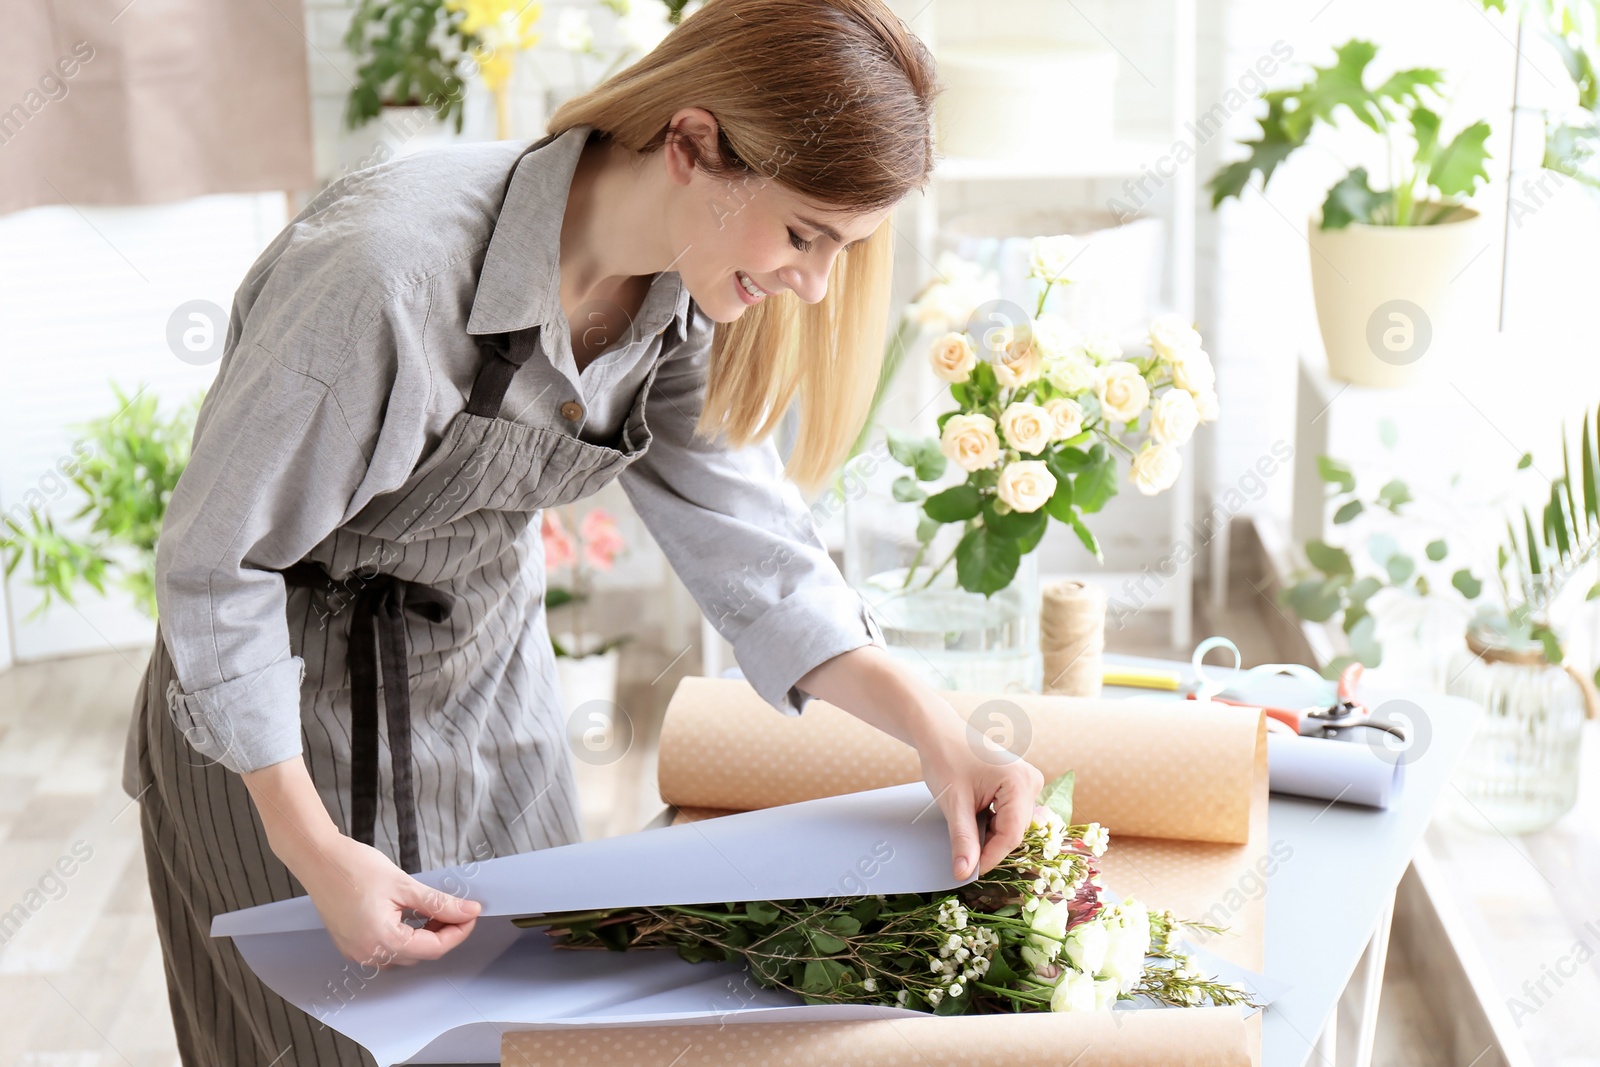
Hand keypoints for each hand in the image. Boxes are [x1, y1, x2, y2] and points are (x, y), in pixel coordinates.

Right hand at [242, 756, 480, 966]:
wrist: (318, 858)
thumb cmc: (355, 867)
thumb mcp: (404, 885)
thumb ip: (439, 903)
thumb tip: (469, 912)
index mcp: (382, 941)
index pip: (434, 949)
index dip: (458, 932)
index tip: (472, 914)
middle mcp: (368, 954)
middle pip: (420, 954)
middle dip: (443, 933)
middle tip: (456, 909)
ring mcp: (357, 952)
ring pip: (404, 955)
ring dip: (423, 937)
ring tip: (434, 911)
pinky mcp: (350, 945)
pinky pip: (385, 950)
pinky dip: (404, 937)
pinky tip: (410, 917)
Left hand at [796, 645, 1044, 881]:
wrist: (940, 732)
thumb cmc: (946, 758)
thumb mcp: (953, 804)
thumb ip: (962, 840)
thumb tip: (964, 873)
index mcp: (1020, 782)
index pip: (1011, 834)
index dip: (990, 857)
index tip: (968, 872)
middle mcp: (1031, 782)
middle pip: (1013, 831)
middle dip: (988, 845)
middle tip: (962, 853)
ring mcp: (1027, 783)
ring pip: (1011, 826)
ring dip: (988, 834)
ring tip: (964, 825)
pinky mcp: (1019, 786)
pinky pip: (1009, 816)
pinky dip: (990, 824)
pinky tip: (972, 817)